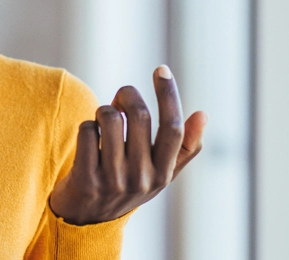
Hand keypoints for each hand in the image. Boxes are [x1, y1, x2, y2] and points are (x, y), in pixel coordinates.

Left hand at [49, 65, 207, 224]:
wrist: (85, 220)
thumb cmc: (127, 186)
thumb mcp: (160, 173)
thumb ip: (185, 147)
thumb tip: (203, 114)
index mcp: (163, 174)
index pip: (173, 128)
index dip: (169, 94)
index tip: (161, 69)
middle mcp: (141, 179)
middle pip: (138, 115)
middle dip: (127, 95)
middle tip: (121, 97)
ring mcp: (112, 181)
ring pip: (109, 118)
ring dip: (104, 110)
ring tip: (104, 120)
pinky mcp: (85, 180)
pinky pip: (86, 131)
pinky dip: (86, 126)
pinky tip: (88, 139)